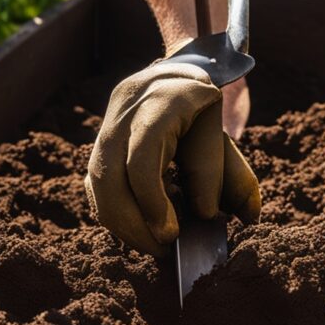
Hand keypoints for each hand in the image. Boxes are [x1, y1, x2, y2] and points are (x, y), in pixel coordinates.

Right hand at [85, 62, 260, 255]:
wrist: (174, 74)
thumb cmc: (203, 108)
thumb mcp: (224, 133)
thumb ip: (229, 174)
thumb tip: (211, 217)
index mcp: (161, 99)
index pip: (142, 156)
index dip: (152, 199)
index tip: (171, 234)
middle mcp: (125, 109)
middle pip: (108, 175)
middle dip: (133, 222)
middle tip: (163, 249)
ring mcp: (105, 124)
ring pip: (97, 184)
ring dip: (122, 224)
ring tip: (153, 245)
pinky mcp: (97, 143)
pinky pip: (95, 186)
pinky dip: (115, 214)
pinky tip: (139, 229)